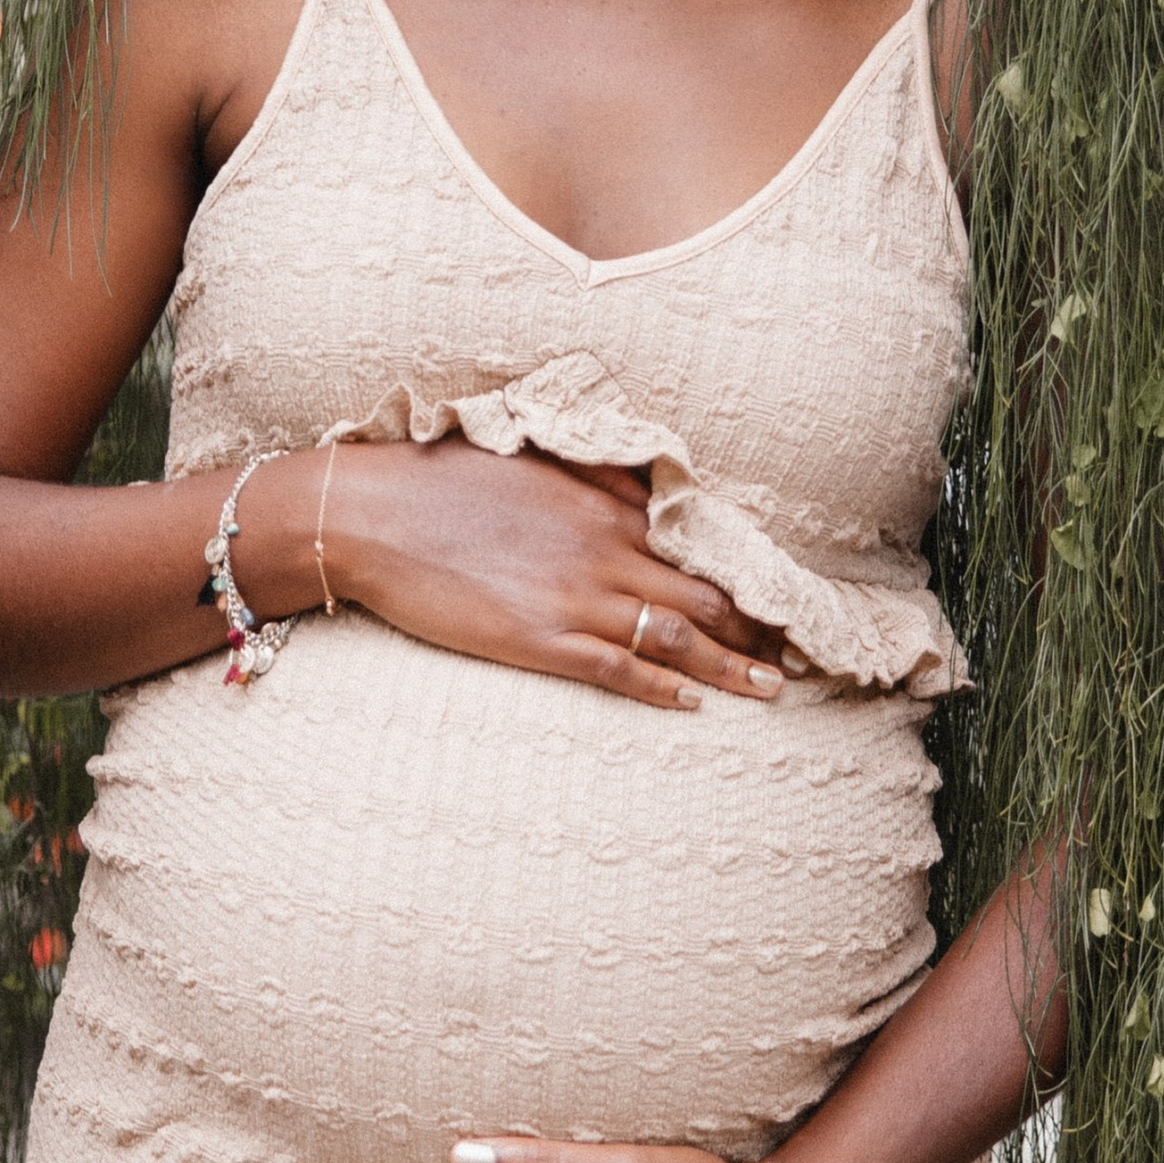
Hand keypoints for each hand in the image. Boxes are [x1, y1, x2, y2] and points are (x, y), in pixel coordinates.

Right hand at [311, 435, 793, 711]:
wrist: (369, 514)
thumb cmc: (442, 481)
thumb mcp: (532, 458)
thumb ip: (597, 477)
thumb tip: (650, 489)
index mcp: (601, 505)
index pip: (695, 548)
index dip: (744, 579)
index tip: (777, 601)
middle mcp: (600, 549)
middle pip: (702, 597)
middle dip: (755, 630)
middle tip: (794, 656)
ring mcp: (571, 597)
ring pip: (673, 636)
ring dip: (729, 666)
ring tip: (770, 687)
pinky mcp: (536, 638)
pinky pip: (615, 670)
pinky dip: (660, 688)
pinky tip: (691, 705)